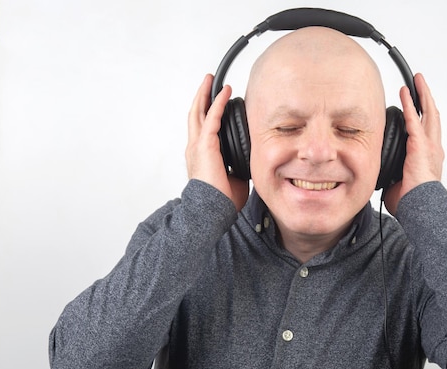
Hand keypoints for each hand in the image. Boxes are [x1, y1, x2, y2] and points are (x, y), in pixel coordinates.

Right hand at [186, 74, 248, 210]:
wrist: (212, 210)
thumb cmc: (221, 200)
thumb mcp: (233, 178)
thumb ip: (238, 166)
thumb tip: (251, 161)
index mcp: (201, 156)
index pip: (202, 128)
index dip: (207, 113)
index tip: (214, 102)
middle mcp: (195, 148)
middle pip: (195, 115)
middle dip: (201, 97)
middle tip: (208, 82)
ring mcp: (197, 145)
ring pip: (199, 112)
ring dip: (206, 95)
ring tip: (212, 81)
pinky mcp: (205, 144)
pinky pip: (211, 118)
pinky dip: (217, 103)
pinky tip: (224, 92)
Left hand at [384, 73, 442, 214]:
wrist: (421, 209)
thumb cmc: (413, 202)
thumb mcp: (400, 183)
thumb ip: (393, 173)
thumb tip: (381, 174)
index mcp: (428, 158)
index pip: (426, 131)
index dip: (423, 116)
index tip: (417, 106)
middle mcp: (433, 148)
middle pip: (432, 117)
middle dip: (426, 99)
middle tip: (421, 84)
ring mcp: (429, 145)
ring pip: (428, 113)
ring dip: (422, 96)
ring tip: (417, 81)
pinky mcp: (420, 145)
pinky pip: (414, 119)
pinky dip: (410, 104)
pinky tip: (405, 92)